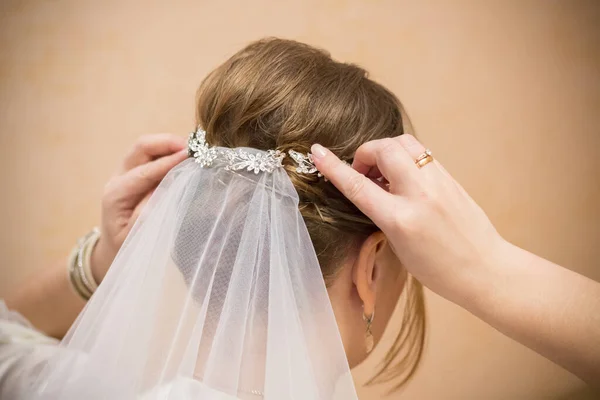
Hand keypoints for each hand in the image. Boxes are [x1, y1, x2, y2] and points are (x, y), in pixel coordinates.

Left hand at [91, 134, 187, 282]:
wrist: (112, 249)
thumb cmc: (126, 246)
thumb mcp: (134, 237)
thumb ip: (148, 214)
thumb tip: (167, 191)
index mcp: (116, 195)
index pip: (144, 172)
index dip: (168, 162)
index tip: (190, 157)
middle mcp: (118, 178)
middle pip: (141, 147)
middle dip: (166, 142)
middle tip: (192, 147)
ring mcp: (126, 173)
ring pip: (146, 147)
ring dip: (169, 144)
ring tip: (192, 149)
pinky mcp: (136, 173)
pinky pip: (152, 155)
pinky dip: (169, 151)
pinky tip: (186, 156)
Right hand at [310, 135, 506, 304]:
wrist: (486, 269)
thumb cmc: (439, 270)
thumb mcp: (399, 247)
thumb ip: (383, 214)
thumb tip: (373, 188)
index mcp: (401, 219)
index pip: (359, 186)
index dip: (334, 167)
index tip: (317, 151)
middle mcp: (420, 194)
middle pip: (384, 149)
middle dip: (365, 153)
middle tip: (363, 172)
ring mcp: (438, 182)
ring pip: (404, 143)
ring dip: (385, 150)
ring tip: (382, 173)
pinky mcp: (450, 177)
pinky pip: (420, 153)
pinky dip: (404, 157)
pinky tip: (402, 177)